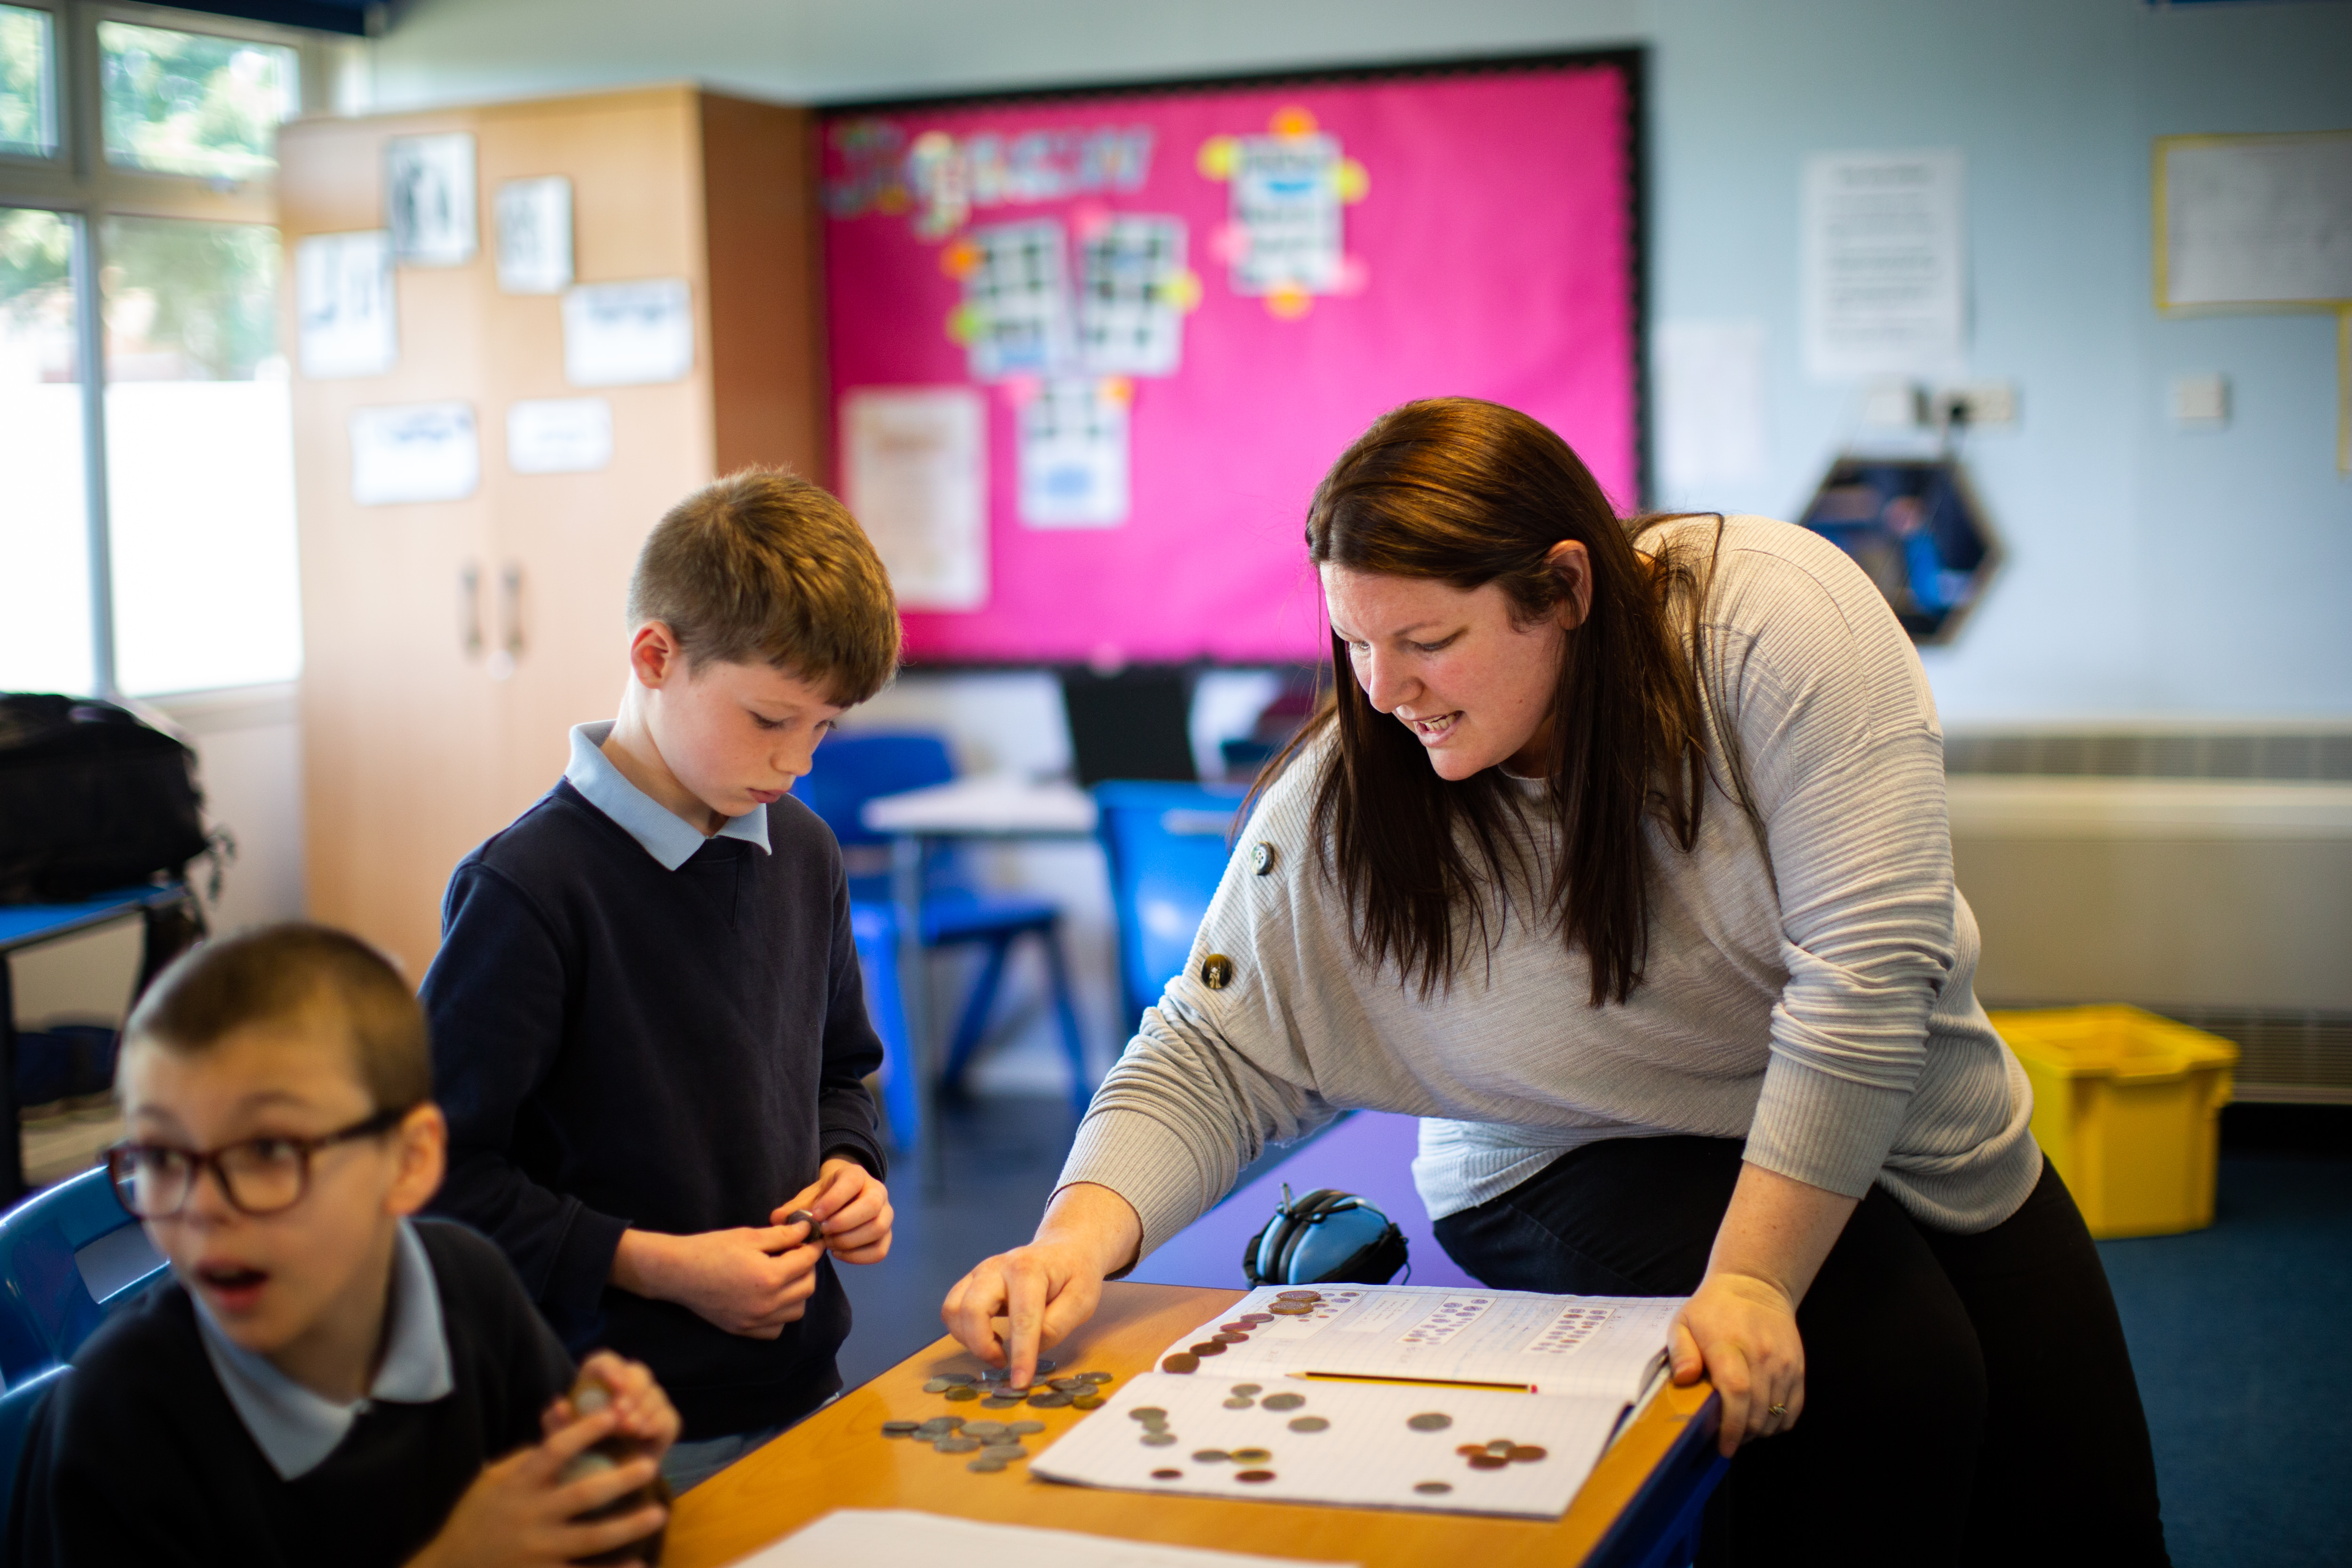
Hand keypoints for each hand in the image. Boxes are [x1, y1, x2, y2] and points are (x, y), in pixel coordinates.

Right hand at [406, 1401, 666, 1567]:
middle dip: (620, 1480)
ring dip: (628, 1526)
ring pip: (591, 1539)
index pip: (554, 1451)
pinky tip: (639, 1563)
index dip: (584, 1431)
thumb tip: (562, 1425)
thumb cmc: (474, 1518)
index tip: (612, 1415)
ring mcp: (537, 1552)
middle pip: (583, 1495)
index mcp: (518, 1486)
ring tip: (659, 1512)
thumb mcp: (492, 1481)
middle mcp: (530, 1518)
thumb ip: (527, 1458)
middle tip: (651, 1464)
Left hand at [544, 1350, 680, 1462]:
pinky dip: (657, 1423)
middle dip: (632, 1390)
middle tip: (621, 1411)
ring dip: (643, 1409)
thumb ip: (556, 1424)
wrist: (595, 1484)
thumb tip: (560, 1405)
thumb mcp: (558, 1441)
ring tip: (629, 1428)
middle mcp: (625, 1389)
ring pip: (655, 1394)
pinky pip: (668, 1418)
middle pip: (637, 1373)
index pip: (605, 1362)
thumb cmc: (574, 1455)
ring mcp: (647, 1406)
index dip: (611, 1368)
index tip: (615, 1385)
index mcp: (596, 1384)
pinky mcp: (663, 1425)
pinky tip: (643, 1433)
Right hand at [610, 1224, 819, 1338]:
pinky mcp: (743, 1330)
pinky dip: (780, 1315)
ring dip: (797, 1292)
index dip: (812, 1246)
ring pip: (796, 1311)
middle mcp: (767, 1304)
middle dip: (807, 1268)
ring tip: (783, 1275)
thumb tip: (807, 1230)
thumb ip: (782, 1235)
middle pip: (807, 1288)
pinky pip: (776, 1329)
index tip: (811, 1239)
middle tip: (795, 1254)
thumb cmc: (711, 1249)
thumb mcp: (748, 1236)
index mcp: (770, 1277)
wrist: (678, 1273)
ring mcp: (755, 1321)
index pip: (806, 1261)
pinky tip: (770, 1298)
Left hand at [774, 1157, 891, 1263]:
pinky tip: (838, 1253)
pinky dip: (858, 1257)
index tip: (816, 1215)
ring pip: (878, 1229)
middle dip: (844, 1223)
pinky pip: (880, 1250)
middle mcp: (877, 1192)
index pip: (852, 1182)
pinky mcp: (886, 1235)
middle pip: (871, 1207)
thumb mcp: (809, 1196)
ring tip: (829, 1244)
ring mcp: (885, 1214)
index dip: (834, 1200)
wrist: (843, 1198)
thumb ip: (794, 1207)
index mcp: (856, 1175)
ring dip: (850, 1241)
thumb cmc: (824, 1197)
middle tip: (823, 1233)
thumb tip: (777, 1219)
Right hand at [941, 1182, 1140, 1387]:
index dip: (1021, 1354)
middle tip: (1003, 1362)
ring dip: (969, 1339)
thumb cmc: (1074, 1275)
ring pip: (953, 1309)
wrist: (1062, 1249)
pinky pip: (951, 1310)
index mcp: (1029, 1270)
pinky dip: (963, 1331)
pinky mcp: (970, 1282)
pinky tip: (989, 1337)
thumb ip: (1058, 1324)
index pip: (1022, 1318)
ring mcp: (979, 1273)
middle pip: (972, 1309)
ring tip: (997, 1350)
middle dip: (982, 1345)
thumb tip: (1033, 1346)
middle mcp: (997, 1267)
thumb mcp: (1082, 1299)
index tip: (1021, 1382)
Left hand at [1670, 1270, 1805, 1456]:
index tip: (1722, 1445)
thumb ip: (1680, 1352)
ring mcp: (1784, 1363)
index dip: (1731, 1425)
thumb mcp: (1683, 1322)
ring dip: (1759, 1431)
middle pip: (1758, 1410)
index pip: (1737, 1392)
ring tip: (1741, 1430)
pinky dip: (1779, 1422)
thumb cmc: (1712, 1309)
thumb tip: (1684, 1380)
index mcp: (1729, 1345)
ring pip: (1777, 1414)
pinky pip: (1794, 1408)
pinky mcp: (1798, 1367)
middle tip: (1726, 1441)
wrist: (1755, 1285)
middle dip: (1742, 1434)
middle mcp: (1761, 1355)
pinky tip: (1761, 1421)